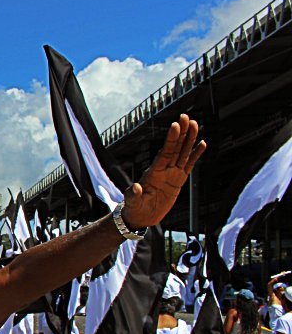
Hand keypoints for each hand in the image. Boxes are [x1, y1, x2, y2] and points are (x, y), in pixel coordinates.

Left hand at [121, 114, 205, 229]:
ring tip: (195, 124)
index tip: (176, 125)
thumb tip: (135, 187)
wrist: (140, 217)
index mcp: (154, 173)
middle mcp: (163, 170)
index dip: (171, 140)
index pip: (165, 153)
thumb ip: (133, 195)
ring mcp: (172, 174)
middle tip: (186, 116)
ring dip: (190, 139)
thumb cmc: (134, 209)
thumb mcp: (132, 203)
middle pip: (176, 148)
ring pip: (183, 153)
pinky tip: (202, 144)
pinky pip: (189, 165)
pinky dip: (196, 155)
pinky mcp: (178, 180)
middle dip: (181, 133)